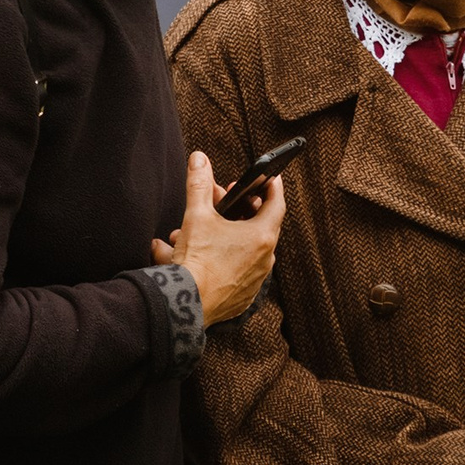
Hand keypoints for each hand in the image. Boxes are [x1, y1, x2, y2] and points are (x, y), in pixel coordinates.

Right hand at [151, 151, 284, 324]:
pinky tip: (203, 254)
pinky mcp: (245, 295)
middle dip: (242, 209)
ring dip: (228, 234)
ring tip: (203, 228)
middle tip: (227, 199)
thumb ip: (199, 184)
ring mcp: (257, 279)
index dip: (272, 187)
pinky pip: (239, 269)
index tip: (269, 178)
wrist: (186, 305)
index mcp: (262, 236)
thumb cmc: (197, 261)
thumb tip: (199, 159)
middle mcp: (266, 258)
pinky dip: (224, 258)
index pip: (277, 204)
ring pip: (246, 247)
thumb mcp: (196, 216)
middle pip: (261, 225)